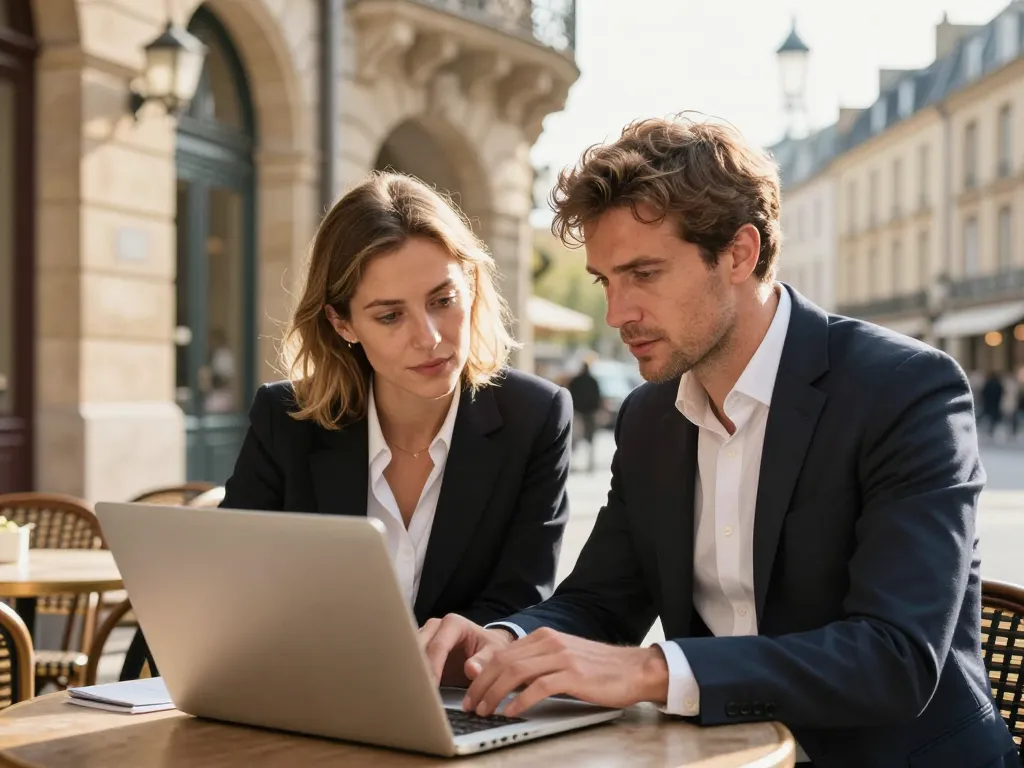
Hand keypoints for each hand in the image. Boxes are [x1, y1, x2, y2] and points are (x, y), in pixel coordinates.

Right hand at [419, 613, 514, 686]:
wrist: (486, 648)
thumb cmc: (489, 649)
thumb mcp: (494, 653)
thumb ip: (484, 661)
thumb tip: (471, 670)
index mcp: (453, 624)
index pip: (438, 646)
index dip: (433, 667)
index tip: (432, 687)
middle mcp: (435, 626)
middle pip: (418, 647)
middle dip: (418, 669)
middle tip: (418, 692)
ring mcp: (424, 637)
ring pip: (410, 653)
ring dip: (411, 672)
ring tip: (413, 692)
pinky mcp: (419, 650)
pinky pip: (410, 661)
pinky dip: (411, 674)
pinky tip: (412, 689)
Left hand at [462, 627, 668, 717]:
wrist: (634, 669)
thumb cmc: (597, 669)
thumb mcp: (561, 660)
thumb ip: (535, 664)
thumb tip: (503, 677)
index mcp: (544, 636)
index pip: (503, 653)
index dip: (481, 674)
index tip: (471, 693)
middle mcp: (550, 642)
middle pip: (504, 661)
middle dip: (482, 684)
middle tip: (471, 705)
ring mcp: (562, 657)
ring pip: (516, 672)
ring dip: (495, 693)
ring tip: (485, 710)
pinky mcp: (574, 675)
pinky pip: (539, 687)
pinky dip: (520, 700)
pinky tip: (511, 711)